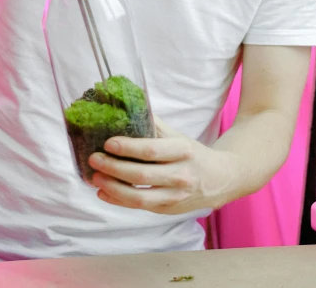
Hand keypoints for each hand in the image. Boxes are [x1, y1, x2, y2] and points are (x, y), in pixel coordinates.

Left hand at [88, 115, 239, 214]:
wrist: (221, 179)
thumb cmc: (192, 153)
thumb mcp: (177, 135)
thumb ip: (153, 124)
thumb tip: (125, 105)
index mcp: (183, 151)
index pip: (151, 150)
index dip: (128, 148)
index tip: (108, 142)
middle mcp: (181, 176)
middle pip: (142, 175)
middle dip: (113, 168)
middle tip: (94, 159)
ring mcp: (175, 196)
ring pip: (140, 197)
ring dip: (113, 188)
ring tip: (95, 178)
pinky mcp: (168, 210)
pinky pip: (141, 207)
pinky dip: (119, 201)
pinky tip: (103, 192)